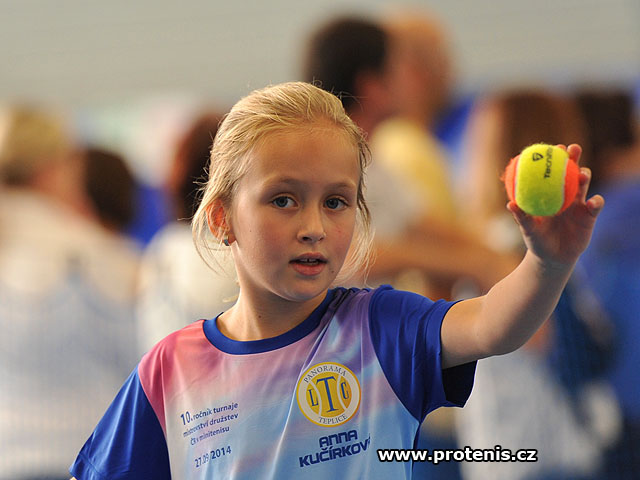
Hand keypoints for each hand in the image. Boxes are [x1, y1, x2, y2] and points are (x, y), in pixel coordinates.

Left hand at [507, 144, 604, 269]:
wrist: (552, 258)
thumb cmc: (537, 241)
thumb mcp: (528, 229)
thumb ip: (521, 217)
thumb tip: (510, 204)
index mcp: (548, 193)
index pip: (551, 171)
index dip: (552, 158)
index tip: (551, 148)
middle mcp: (565, 194)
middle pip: (571, 170)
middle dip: (573, 156)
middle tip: (572, 149)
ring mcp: (578, 203)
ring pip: (584, 184)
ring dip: (584, 175)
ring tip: (582, 174)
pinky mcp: (590, 215)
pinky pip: (596, 205)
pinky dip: (596, 201)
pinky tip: (592, 202)